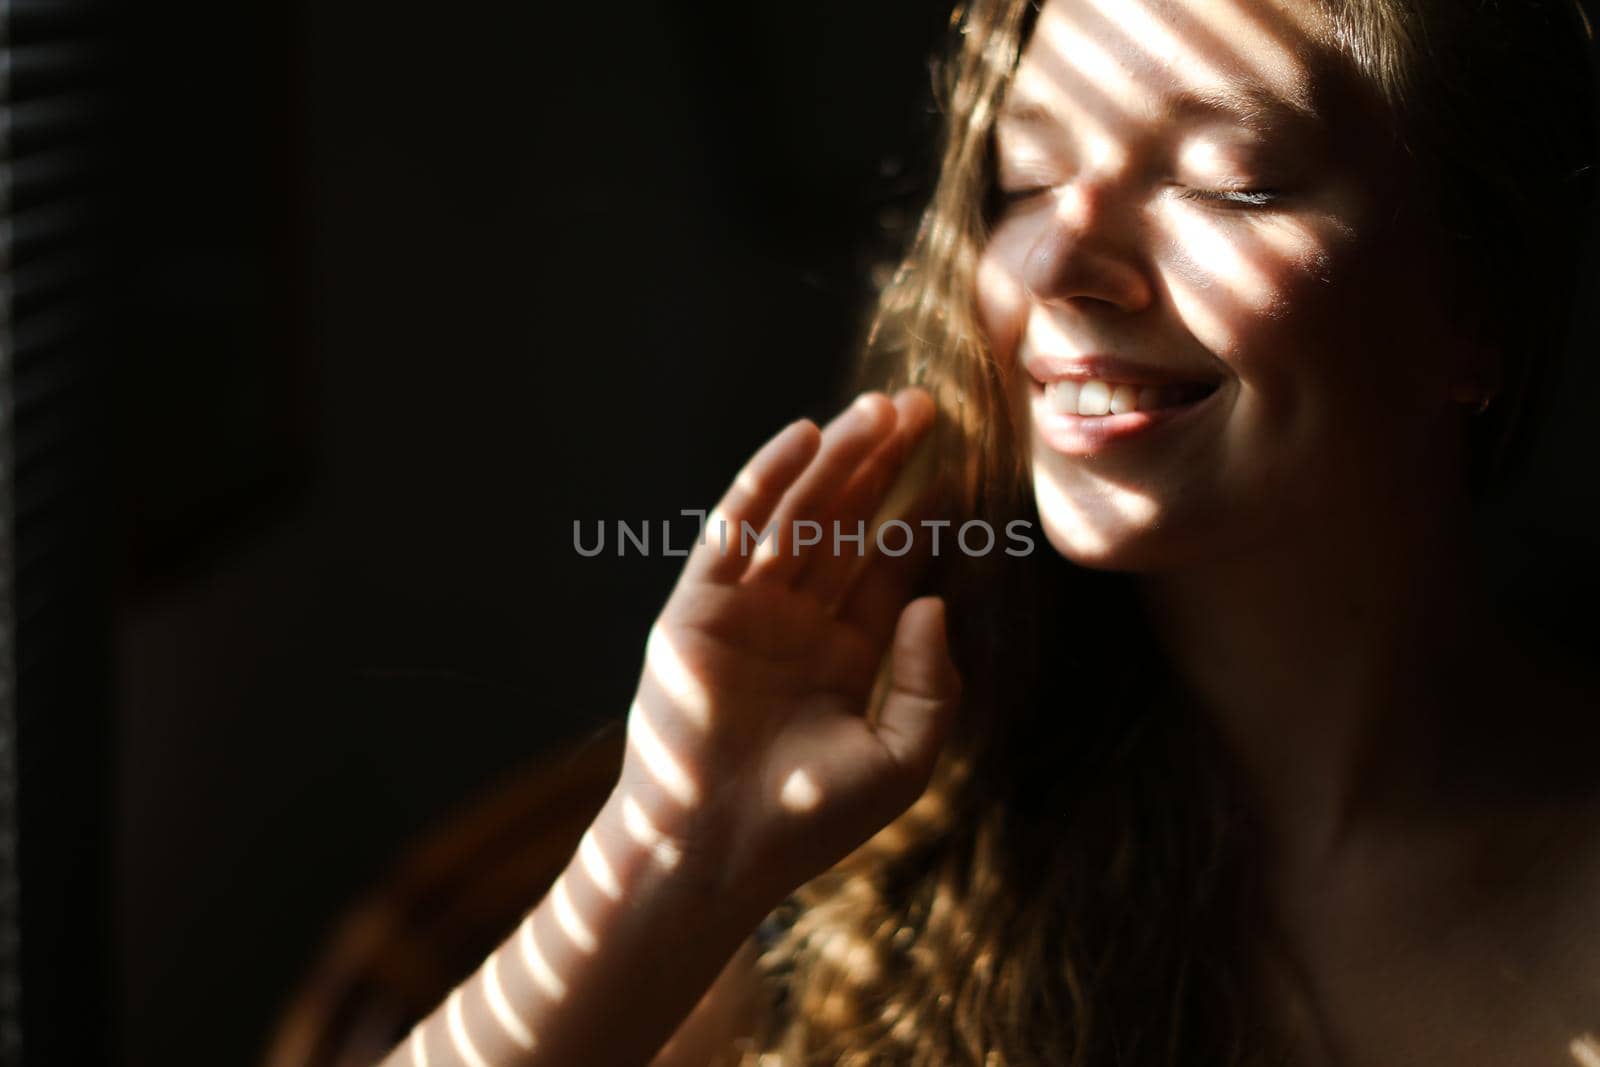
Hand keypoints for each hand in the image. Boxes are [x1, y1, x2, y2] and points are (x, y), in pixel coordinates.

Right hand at [614, 388, 960, 917]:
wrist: (718, 849)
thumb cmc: (810, 819)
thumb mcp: (900, 756)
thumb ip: (931, 682)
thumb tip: (934, 600)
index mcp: (842, 657)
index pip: (887, 570)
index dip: (922, 519)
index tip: (961, 472)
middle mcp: (794, 624)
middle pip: (847, 526)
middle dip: (885, 468)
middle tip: (925, 408)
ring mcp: (745, 610)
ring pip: (799, 515)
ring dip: (838, 460)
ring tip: (882, 409)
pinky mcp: (698, 606)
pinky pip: (736, 528)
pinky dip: (768, 479)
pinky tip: (808, 436)